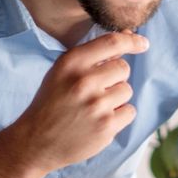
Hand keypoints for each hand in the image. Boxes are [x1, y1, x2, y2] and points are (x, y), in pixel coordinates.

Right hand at [15, 31, 148, 171]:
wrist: (35, 141)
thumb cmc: (52, 102)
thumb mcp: (62, 72)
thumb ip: (93, 55)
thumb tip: (129, 36)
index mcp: (71, 63)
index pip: (112, 43)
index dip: (132, 41)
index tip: (143, 44)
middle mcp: (84, 81)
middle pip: (123, 68)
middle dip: (114, 78)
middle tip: (95, 91)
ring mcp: (96, 105)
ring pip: (127, 91)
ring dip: (116, 98)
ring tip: (94, 108)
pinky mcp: (106, 126)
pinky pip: (129, 111)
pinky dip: (119, 116)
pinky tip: (99, 120)